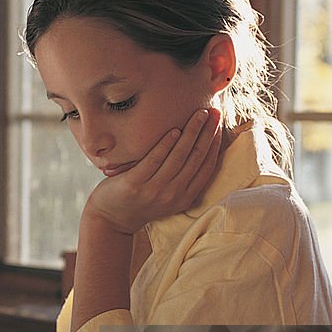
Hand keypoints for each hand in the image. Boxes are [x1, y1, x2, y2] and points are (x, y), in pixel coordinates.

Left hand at [85, 107, 222, 234]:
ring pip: (179, 156)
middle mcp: (173, 195)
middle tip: (214, 112)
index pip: (207, 167)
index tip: (219, 124)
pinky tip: (174, 130)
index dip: (215, 144)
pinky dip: (166, 144)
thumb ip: (182, 180)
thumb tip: (198, 148)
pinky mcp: (135, 184)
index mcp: (185, 198)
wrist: (112, 219)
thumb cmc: (141, 201)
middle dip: (207, 133)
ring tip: (199, 114)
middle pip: (196, 158)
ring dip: (191, 132)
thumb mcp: (168, 197)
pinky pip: (155, 160)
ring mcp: (154, 190)